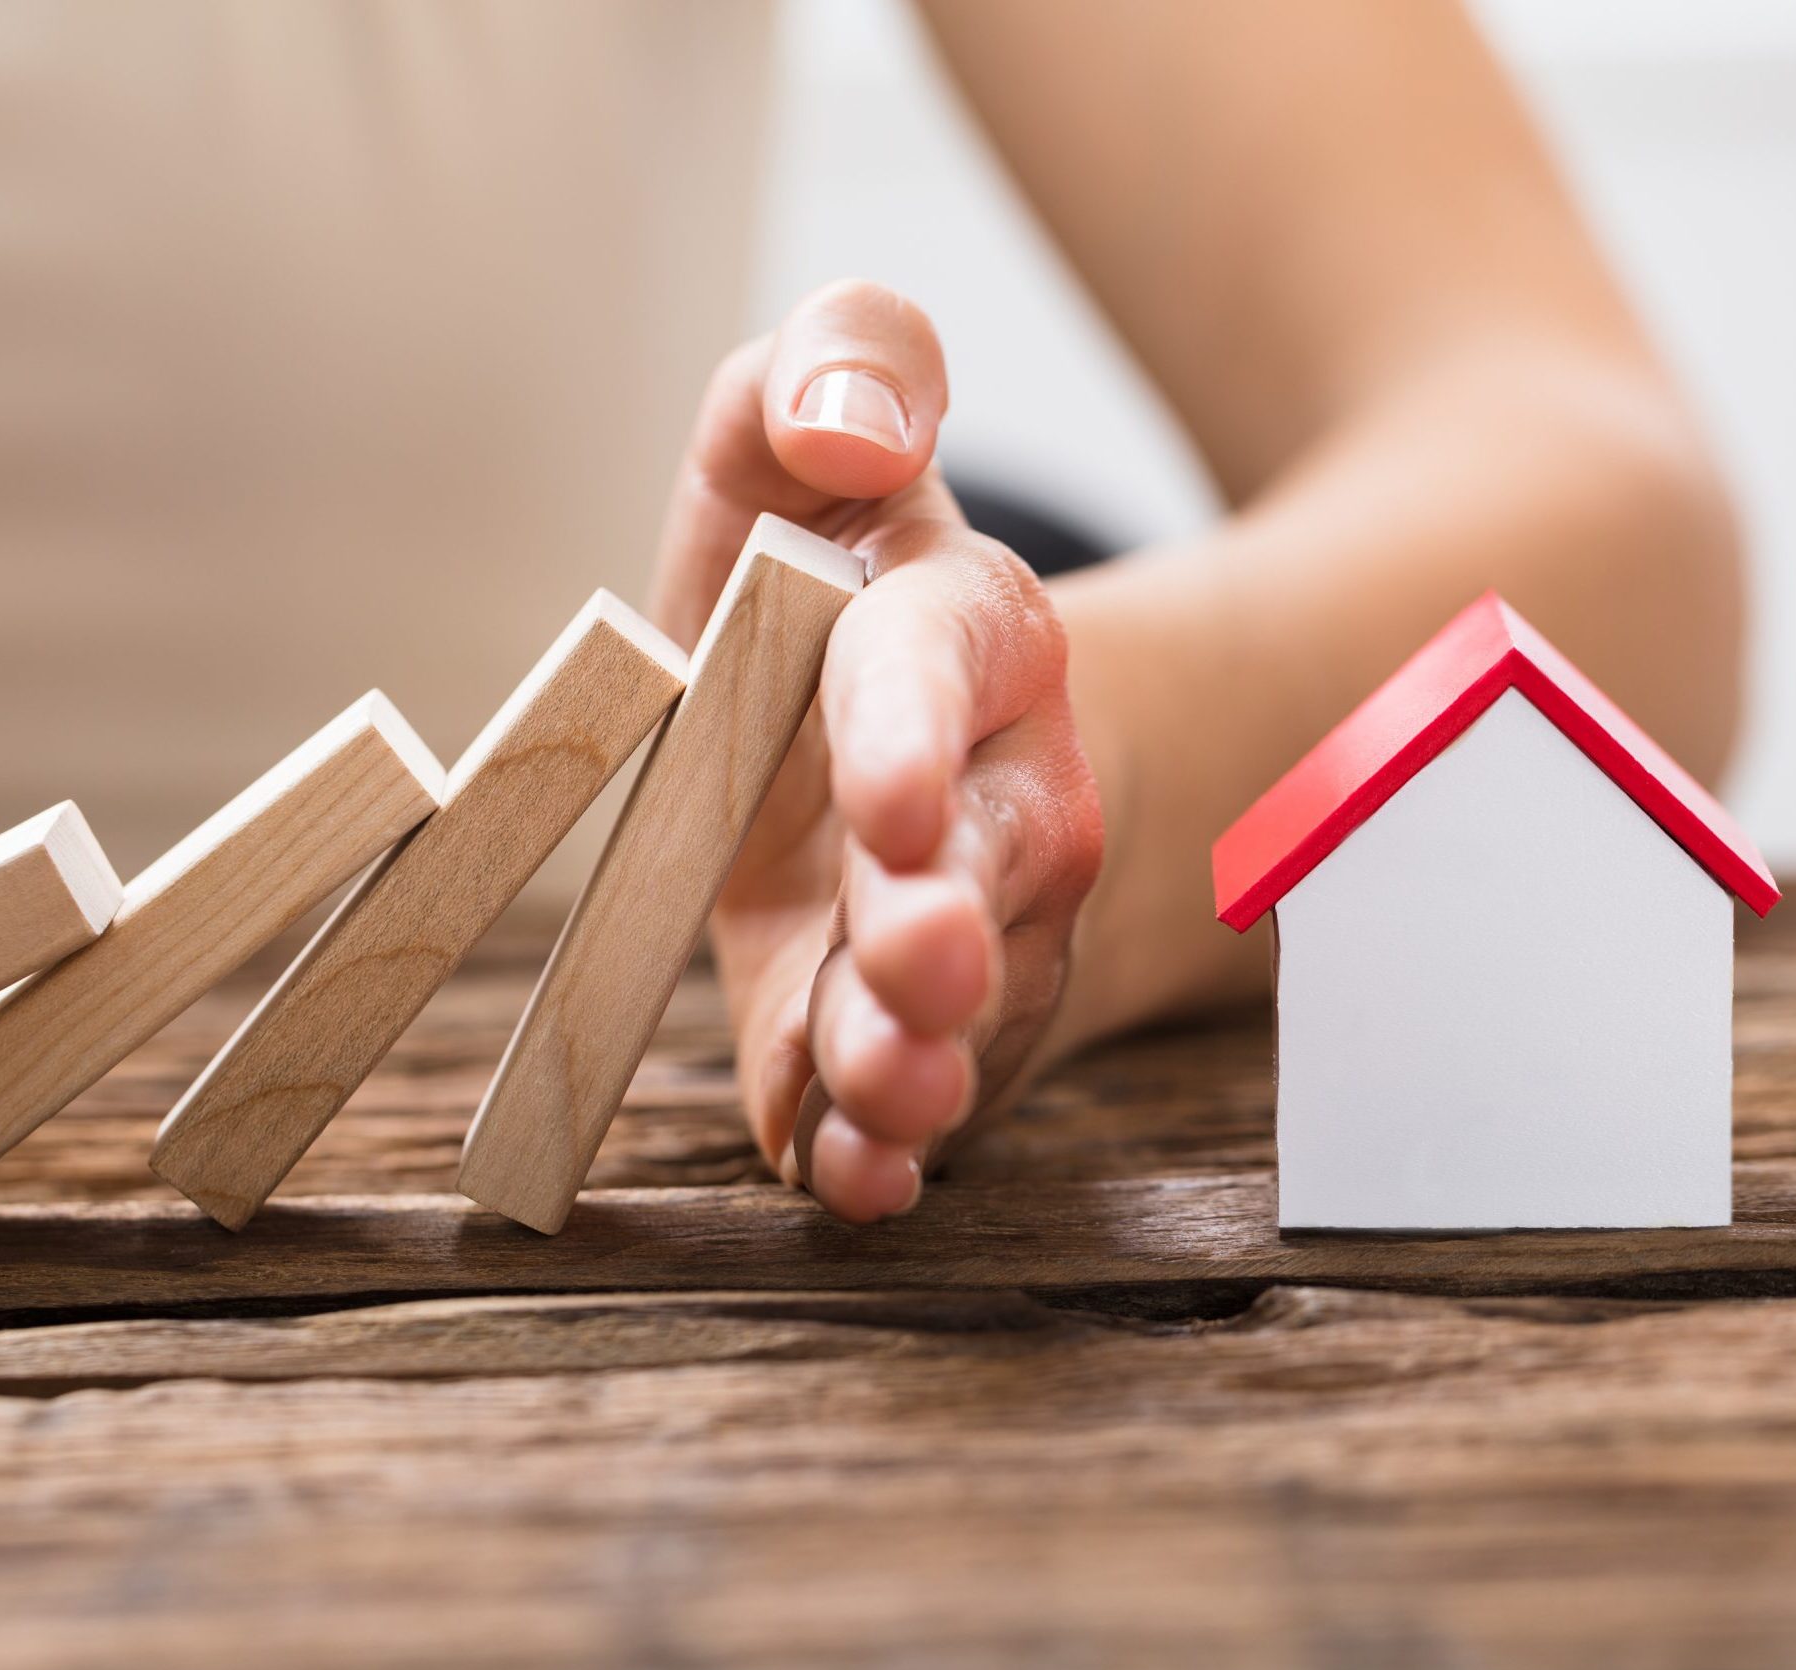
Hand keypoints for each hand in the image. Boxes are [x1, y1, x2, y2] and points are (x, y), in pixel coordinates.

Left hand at [649, 281, 1104, 1223]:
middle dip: (952, 917)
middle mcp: (997, 790)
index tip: (889, 798)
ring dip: (922, 1052)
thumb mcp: (798, 440)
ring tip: (887, 1093)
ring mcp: (970, 926)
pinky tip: (847, 1177)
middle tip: (915, 963)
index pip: (948, 664)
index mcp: (962, 631)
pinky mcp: (914, 1030)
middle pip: (995, 858)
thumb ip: (834, 366)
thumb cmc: (825, 583)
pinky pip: (909, 1095)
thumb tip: (853, 421)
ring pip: (970, 998)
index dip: (919, 729)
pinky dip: (876, 1144)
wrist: (896, 738)